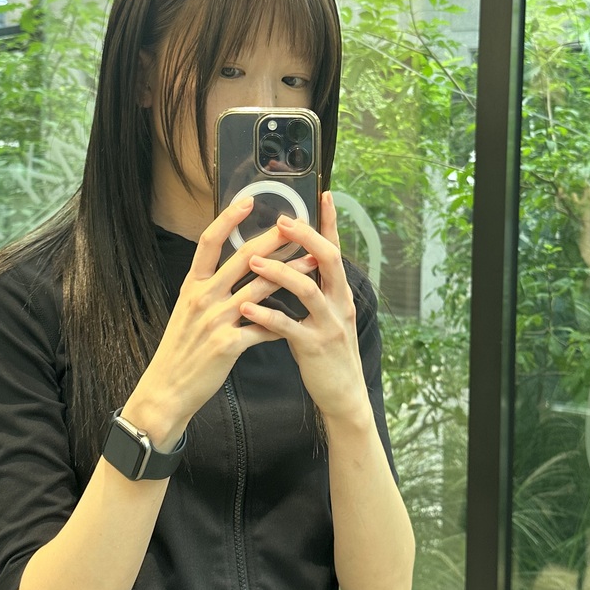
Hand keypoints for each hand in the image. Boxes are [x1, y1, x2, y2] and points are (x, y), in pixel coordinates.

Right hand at [122, 195, 320, 445]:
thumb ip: (208, 288)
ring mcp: (216, 320)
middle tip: (298, 224)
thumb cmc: (180, 350)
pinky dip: (283, 323)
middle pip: (244, 258)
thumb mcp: (186, 311)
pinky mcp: (228, 344)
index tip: (248, 200)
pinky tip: (302, 318)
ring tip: (314, 263)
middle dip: (275, 239)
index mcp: (192, 285)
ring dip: (291, 274)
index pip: (209, 242)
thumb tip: (232, 268)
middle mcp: (203, 297)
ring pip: (261, 288)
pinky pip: (264, 328)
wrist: (167, 389)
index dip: (228, 219)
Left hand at [234, 190, 368, 423]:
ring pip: (307, 289)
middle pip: (327, 260)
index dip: (330, 222)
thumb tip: (297, 261)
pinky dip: (267, 315)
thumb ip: (314, 289)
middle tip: (281, 221)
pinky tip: (246, 307)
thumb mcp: (326, 315)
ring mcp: (329, 324)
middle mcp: (339, 302)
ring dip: (279, 272)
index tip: (322, 194)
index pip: (335, 248)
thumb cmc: (326, 351)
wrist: (343, 394)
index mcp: (339, 292)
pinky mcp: (314, 348)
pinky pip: (289, 327)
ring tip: (252, 261)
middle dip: (305, 237)